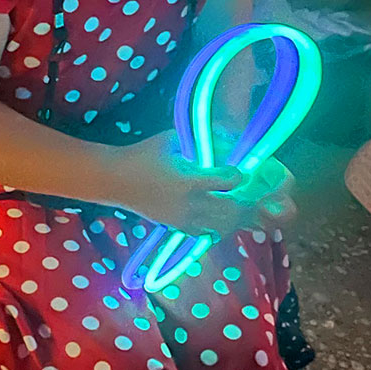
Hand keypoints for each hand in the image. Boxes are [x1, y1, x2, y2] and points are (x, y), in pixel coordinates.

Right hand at [112, 136, 283, 235]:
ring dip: (237, 218)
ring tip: (244, 209)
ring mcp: (184, 218)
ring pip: (222, 227)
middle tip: (255, 195)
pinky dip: (219, 228)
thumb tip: (226, 135)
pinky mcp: (177, 227)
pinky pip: (207, 234)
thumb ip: (198, 140)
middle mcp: (190, 203)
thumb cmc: (144, 154)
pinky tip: (223, 219)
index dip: (240, 176)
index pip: (229, 181)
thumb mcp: (171, 139)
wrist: (115, 180)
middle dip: (247, 203)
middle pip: (232, 210)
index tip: (241, 170)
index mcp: (190, 179)